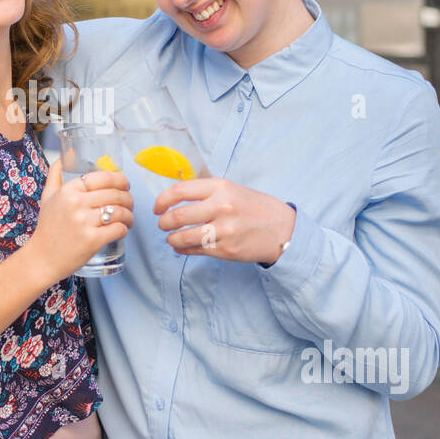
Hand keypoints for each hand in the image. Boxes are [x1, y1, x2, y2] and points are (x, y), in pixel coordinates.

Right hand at [21, 161, 133, 282]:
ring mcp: (84, 222)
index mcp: (68, 191)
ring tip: (128, 218)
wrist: (42, 259)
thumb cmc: (47, 227)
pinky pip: (119, 229)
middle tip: (129, 204)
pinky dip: (125, 229)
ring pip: (120, 211)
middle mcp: (76, 204)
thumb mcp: (48, 196)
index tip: (125, 184)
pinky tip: (123, 229)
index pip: (103, 177)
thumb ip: (56, 174)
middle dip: (128, 198)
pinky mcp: (92, 240)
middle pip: (115, 194)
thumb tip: (66, 156)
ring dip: (129, 215)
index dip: (119, 179)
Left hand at [154, 178, 294, 264]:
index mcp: (220, 187)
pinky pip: (195, 251)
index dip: (161, 201)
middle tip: (162, 224)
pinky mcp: (226, 250)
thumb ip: (205, 192)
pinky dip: (182, 249)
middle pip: (177, 216)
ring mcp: (224, 230)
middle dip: (163, 222)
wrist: (282, 229)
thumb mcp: (232, 189)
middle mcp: (221, 207)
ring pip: (183, 237)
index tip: (157, 208)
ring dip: (171, 238)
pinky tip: (181, 247)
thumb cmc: (254, 207)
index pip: (179, 191)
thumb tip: (174, 198)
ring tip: (171, 238)